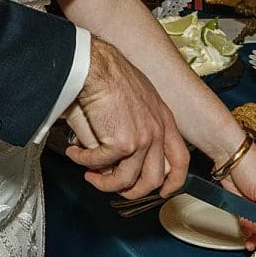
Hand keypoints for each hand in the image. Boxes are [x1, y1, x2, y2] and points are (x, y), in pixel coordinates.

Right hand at [64, 37, 186, 199]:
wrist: (96, 65)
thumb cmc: (109, 75)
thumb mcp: (135, 102)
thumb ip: (133, 133)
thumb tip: (114, 162)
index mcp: (164, 119)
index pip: (180, 159)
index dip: (173, 181)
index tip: (162, 190)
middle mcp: (158, 130)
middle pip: (154, 178)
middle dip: (132, 191)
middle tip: (113, 187)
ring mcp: (143, 138)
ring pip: (126, 180)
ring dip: (103, 181)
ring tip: (88, 171)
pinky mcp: (123, 143)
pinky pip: (100, 164)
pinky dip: (83, 161)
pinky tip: (75, 151)